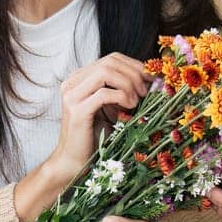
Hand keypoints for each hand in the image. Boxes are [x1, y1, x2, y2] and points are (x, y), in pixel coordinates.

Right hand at [14, 53, 148, 221]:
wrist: (73, 162)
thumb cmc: (95, 136)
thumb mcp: (110, 107)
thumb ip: (121, 90)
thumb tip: (150, 78)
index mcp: (79, 78)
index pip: (111, 58)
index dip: (134, 65)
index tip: (150, 79)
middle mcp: (72, 82)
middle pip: (110, 62)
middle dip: (134, 74)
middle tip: (146, 91)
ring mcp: (71, 95)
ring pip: (106, 72)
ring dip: (128, 84)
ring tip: (137, 100)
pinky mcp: (76, 110)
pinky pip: (104, 93)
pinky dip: (122, 97)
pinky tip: (129, 108)